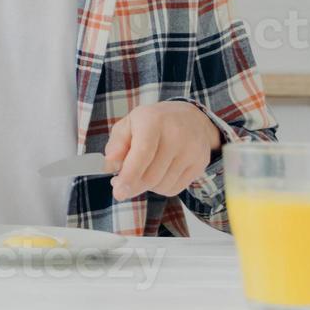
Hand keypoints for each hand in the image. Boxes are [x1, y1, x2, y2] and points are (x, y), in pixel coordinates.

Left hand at [104, 101, 220, 200]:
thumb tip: (110, 164)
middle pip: (151, 175)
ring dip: (147, 186)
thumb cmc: (153, 122)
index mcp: (153, 121)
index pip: (142, 153)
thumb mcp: (129, 124)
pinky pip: (175, 189)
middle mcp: (175, 135)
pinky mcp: (200, 164)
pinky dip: (161, 187)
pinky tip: (158, 173)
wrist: (191, 118)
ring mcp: (190, 151)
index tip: (119, 192)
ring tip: (144, 170)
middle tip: (121, 184)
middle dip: (133, 184)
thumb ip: (116, 144)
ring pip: (162, 185)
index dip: (130, 175)